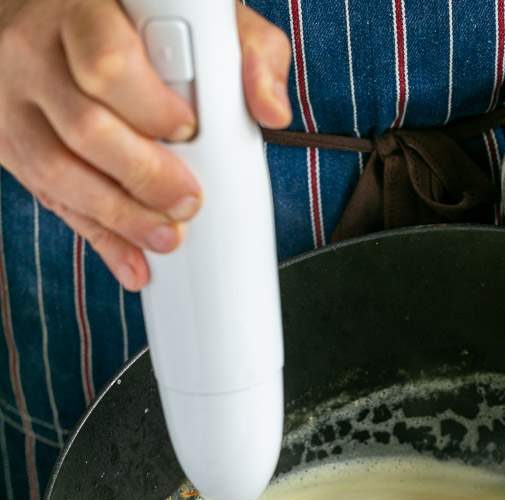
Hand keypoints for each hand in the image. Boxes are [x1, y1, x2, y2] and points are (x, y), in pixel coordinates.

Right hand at [0, 0, 291, 289]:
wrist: (46, 15)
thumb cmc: (133, 17)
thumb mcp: (198, 13)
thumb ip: (247, 51)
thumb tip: (272, 110)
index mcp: (80, 10)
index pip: (106, 63)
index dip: (150, 108)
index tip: (186, 131)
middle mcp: (34, 52)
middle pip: (85, 128)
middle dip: (144, 177)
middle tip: (187, 201)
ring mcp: (14, 100)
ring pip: (57, 171)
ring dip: (119, 218)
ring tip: (166, 238)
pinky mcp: (9, 143)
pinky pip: (50, 200)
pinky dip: (99, 239)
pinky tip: (133, 261)